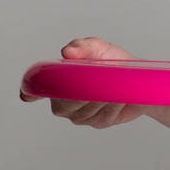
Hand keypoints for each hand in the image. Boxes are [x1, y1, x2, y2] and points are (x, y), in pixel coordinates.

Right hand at [21, 37, 150, 127]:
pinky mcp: (98, 122)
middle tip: (95, 81)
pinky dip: (112, 105)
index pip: (37, 89)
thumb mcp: (99, 48)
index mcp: (58, 81)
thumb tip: (68, 52)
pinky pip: (101, 117)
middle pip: (62, 105)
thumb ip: (82, 47)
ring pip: (83, 112)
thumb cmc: (114, 62)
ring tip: (112, 84)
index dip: (31, 92)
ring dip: (100, 97)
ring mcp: (80, 114)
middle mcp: (64, 101)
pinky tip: (118, 97)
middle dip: (79, 93)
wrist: (140, 79)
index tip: (30, 94)